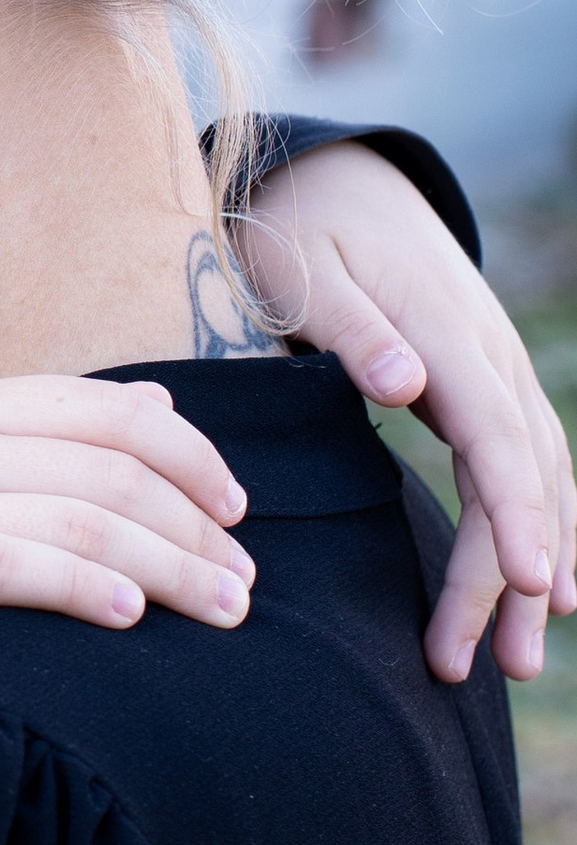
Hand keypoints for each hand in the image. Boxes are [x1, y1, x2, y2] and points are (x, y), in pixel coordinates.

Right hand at [0, 376, 253, 715]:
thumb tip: (160, 407)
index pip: (106, 413)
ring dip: (169, 568)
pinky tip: (128, 618)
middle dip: (193, 528)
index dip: (189, 458)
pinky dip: (80, 588)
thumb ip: (44, 442)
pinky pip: (9, 565)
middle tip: (246, 586)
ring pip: (79, 520)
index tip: (238, 512)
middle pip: (108, 472)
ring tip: (223, 612)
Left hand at [239, 143, 575, 684]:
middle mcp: (488, 354)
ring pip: (538, 478)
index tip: (533, 583)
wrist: (335, 179)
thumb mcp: (302, 268)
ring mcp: (496, 369)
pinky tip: (542, 592)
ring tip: (517, 661)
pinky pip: (526, 466)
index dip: (518, 513)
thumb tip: (406, 388)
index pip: (496, 436)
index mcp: (447, 330)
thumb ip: (351, 330)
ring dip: (538, 567)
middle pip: (522, 476)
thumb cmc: (301, 229)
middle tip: (499, 665)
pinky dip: (540, 528)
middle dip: (518, 573)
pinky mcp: (484, 386)